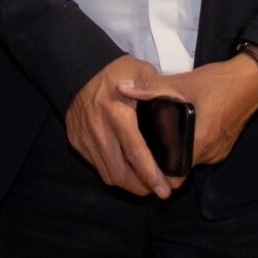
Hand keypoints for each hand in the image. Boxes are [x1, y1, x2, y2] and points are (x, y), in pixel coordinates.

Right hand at [64, 57, 174, 197]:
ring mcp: (84, 137)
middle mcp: (98, 129)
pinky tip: (127, 168)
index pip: (135, 152)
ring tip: (145, 183)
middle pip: (120, 172)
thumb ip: (160, 92)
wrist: (78, 68)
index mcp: (117, 112)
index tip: (165, 189)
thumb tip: (181, 111)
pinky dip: (113, 171)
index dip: (151, 174)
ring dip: (128, 183)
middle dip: (141, 187)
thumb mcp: (143, 72)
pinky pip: (97, 165)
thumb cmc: (116, 71)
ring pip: (107, 174)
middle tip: (158, 189)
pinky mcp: (76, 142)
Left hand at [120, 56, 257, 169]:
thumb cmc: (219, 82)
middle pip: (182, 168)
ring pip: (193, 160)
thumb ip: (151, 88)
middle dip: (165, 162)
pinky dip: (191, 146)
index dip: (158, 174)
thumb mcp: (183, 82)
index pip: (175, 175)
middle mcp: (211, 153)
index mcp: (200, 142)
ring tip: (159, 140)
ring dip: (179, 153)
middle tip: (144, 150)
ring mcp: (220, 150)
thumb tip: (123, 88)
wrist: (252, 79)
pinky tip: (180, 132)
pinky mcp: (225, 144)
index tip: (141, 166)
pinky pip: (203, 152)